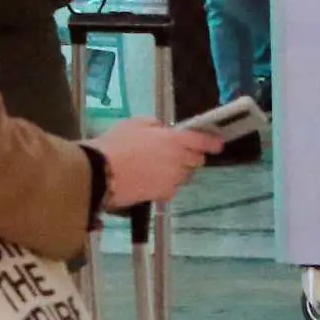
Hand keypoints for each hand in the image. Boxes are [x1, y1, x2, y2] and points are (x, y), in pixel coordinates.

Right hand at [94, 118, 219, 209]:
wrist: (101, 173)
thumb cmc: (116, 144)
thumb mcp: (135, 123)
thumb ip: (156, 125)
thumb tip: (164, 130)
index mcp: (175, 140)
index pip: (203, 142)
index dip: (212, 143)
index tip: (218, 144)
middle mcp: (179, 161)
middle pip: (197, 161)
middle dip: (190, 157)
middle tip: (176, 153)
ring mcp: (173, 180)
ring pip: (185, 176)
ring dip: (178, 171)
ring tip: (159, 168)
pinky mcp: (163, 195)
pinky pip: (172, 188)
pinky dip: (167, 185)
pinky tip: (151, 180)